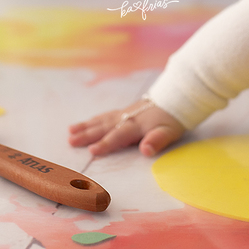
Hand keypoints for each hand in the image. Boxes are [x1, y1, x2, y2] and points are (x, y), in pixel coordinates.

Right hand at [68, 99, 184, 157]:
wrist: (177, 98)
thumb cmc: (173, 119)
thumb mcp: (170, 132)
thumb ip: (157, 140)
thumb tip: (145, 150)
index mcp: (137, 125)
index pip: (119, 136)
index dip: (106, 144)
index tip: (92, 151)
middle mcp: (127, 118)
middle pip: (105, 127)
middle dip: (88, 135)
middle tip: (71, 141)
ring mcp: (125, 113)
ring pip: (103, 120)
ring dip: (87, 126)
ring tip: (71, 131)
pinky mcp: (125, 111)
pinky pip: (106, 115)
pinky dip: (95, 119)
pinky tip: (87, 122)